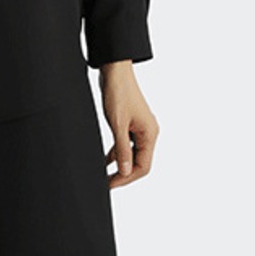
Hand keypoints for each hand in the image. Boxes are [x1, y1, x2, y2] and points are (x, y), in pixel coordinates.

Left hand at [98, 61, 157, 188]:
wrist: (115, 71)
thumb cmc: (118, 94)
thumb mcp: (118, 125)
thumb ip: (122, 149)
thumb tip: (125, 171)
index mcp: (150, 134)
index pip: (143, 166)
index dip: (127, 177)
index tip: (111, 184)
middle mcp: (148, 133)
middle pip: (139, 162)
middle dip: (124, 174)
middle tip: (106, 183)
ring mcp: (139, 129)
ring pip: (132, 154)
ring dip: (119, 165)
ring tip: (104, 175)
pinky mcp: (130, 124)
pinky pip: (126, 145)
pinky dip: (116, 153)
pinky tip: (104, 160)